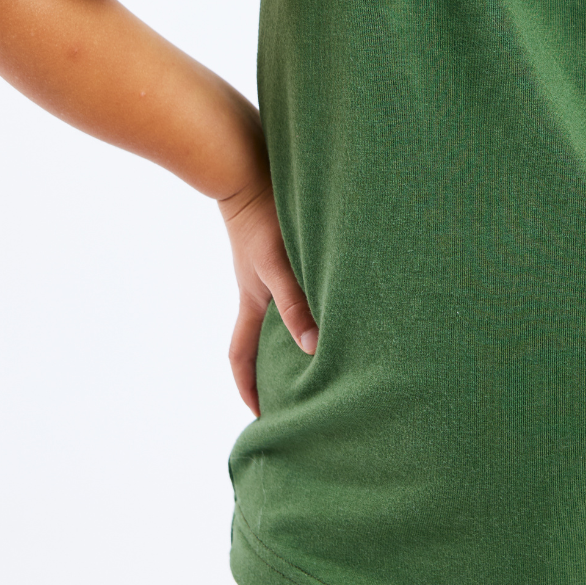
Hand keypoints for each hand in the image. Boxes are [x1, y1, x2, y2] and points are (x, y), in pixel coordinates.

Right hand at [220, 177, 317, 416]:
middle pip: (264, 340)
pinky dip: (315, 298)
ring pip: (285, 312)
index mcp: (251, 301)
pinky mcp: (283, 248)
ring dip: (301, 331)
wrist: (249, 168)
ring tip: (335, 349)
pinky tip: (344, 297)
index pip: (241, 356)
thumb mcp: (277, 265)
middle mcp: (259, 290)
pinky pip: (300, 285)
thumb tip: (312, 347)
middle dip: (277, 367)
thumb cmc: (262, 216)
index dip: (247, 388)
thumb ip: (295, 303)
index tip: (260, 416)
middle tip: (304, 390)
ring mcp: (270, 270)